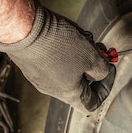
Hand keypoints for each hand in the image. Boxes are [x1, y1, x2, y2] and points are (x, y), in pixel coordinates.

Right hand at [0, 0, 114, 111]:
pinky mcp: (32, 62)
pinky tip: (66, 34)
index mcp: (69, 94)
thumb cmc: (57, 45)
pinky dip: (64, 49)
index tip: (109, 70)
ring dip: (80, 54)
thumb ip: (102, 69)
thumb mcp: (90, 56)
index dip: (106, 87)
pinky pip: (54, 60)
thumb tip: (104, 72)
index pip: (92, 103)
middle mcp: (52, 89)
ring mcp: (40, 76)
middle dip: (93, 65)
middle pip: (81, 83)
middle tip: (98, 49)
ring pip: (68, 69)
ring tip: (82, 37)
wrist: (23, 29)